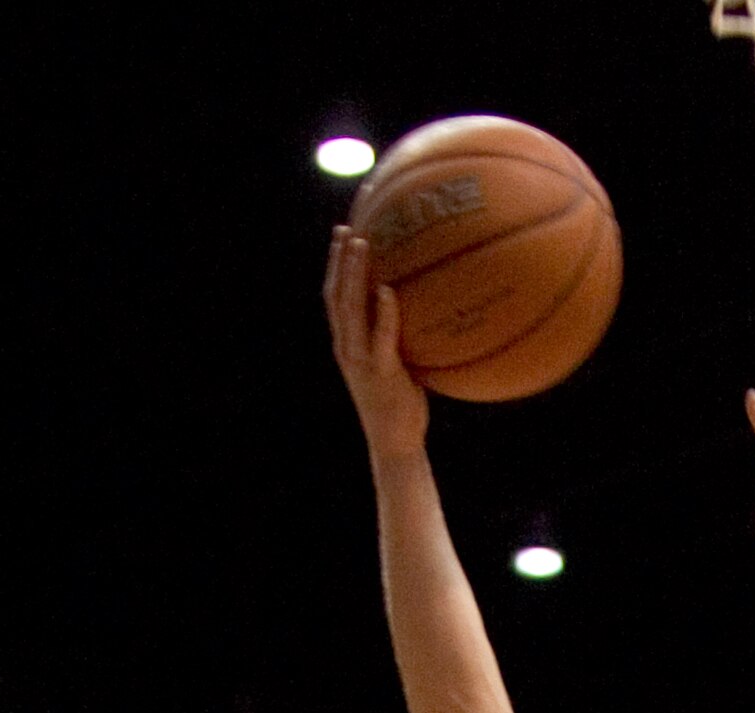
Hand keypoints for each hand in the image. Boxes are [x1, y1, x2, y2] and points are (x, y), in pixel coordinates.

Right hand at [325, 227, 430, 469]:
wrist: (395, 443)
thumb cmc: (400, 402)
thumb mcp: (393, 362)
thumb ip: (396, 334)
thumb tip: (420, 303)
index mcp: (346, 343)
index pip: (334, 295)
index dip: (336, 264)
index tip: (344, 233)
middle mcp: (347, 347)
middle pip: (335, 294)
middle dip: (339, 259)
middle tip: (347, 227)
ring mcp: (360, 360)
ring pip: (349, 309)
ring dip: (353, 275)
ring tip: (362, 245)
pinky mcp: (380, 373)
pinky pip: (380, 337)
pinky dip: (383, 312)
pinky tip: (388, 289)